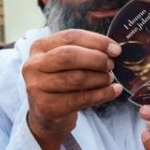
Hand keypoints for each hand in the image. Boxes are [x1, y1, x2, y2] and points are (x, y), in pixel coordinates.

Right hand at [22, 29, 121, 149]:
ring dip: (100, 78)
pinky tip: (114, 90)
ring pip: (77, 78)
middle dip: (96, 59)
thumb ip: (85, 51)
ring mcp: (36, 87)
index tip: (116, 49)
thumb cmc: (62, 80)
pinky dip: (102, 94)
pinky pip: (81, 98)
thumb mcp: (67, 62)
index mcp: (39, 47)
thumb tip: (114, 49)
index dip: (96, 41)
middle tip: (111, 65)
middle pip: (69, 56)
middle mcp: (33, 65)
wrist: (47, 113)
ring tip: (109, 79)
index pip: (71, 37)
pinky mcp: (46, 107)